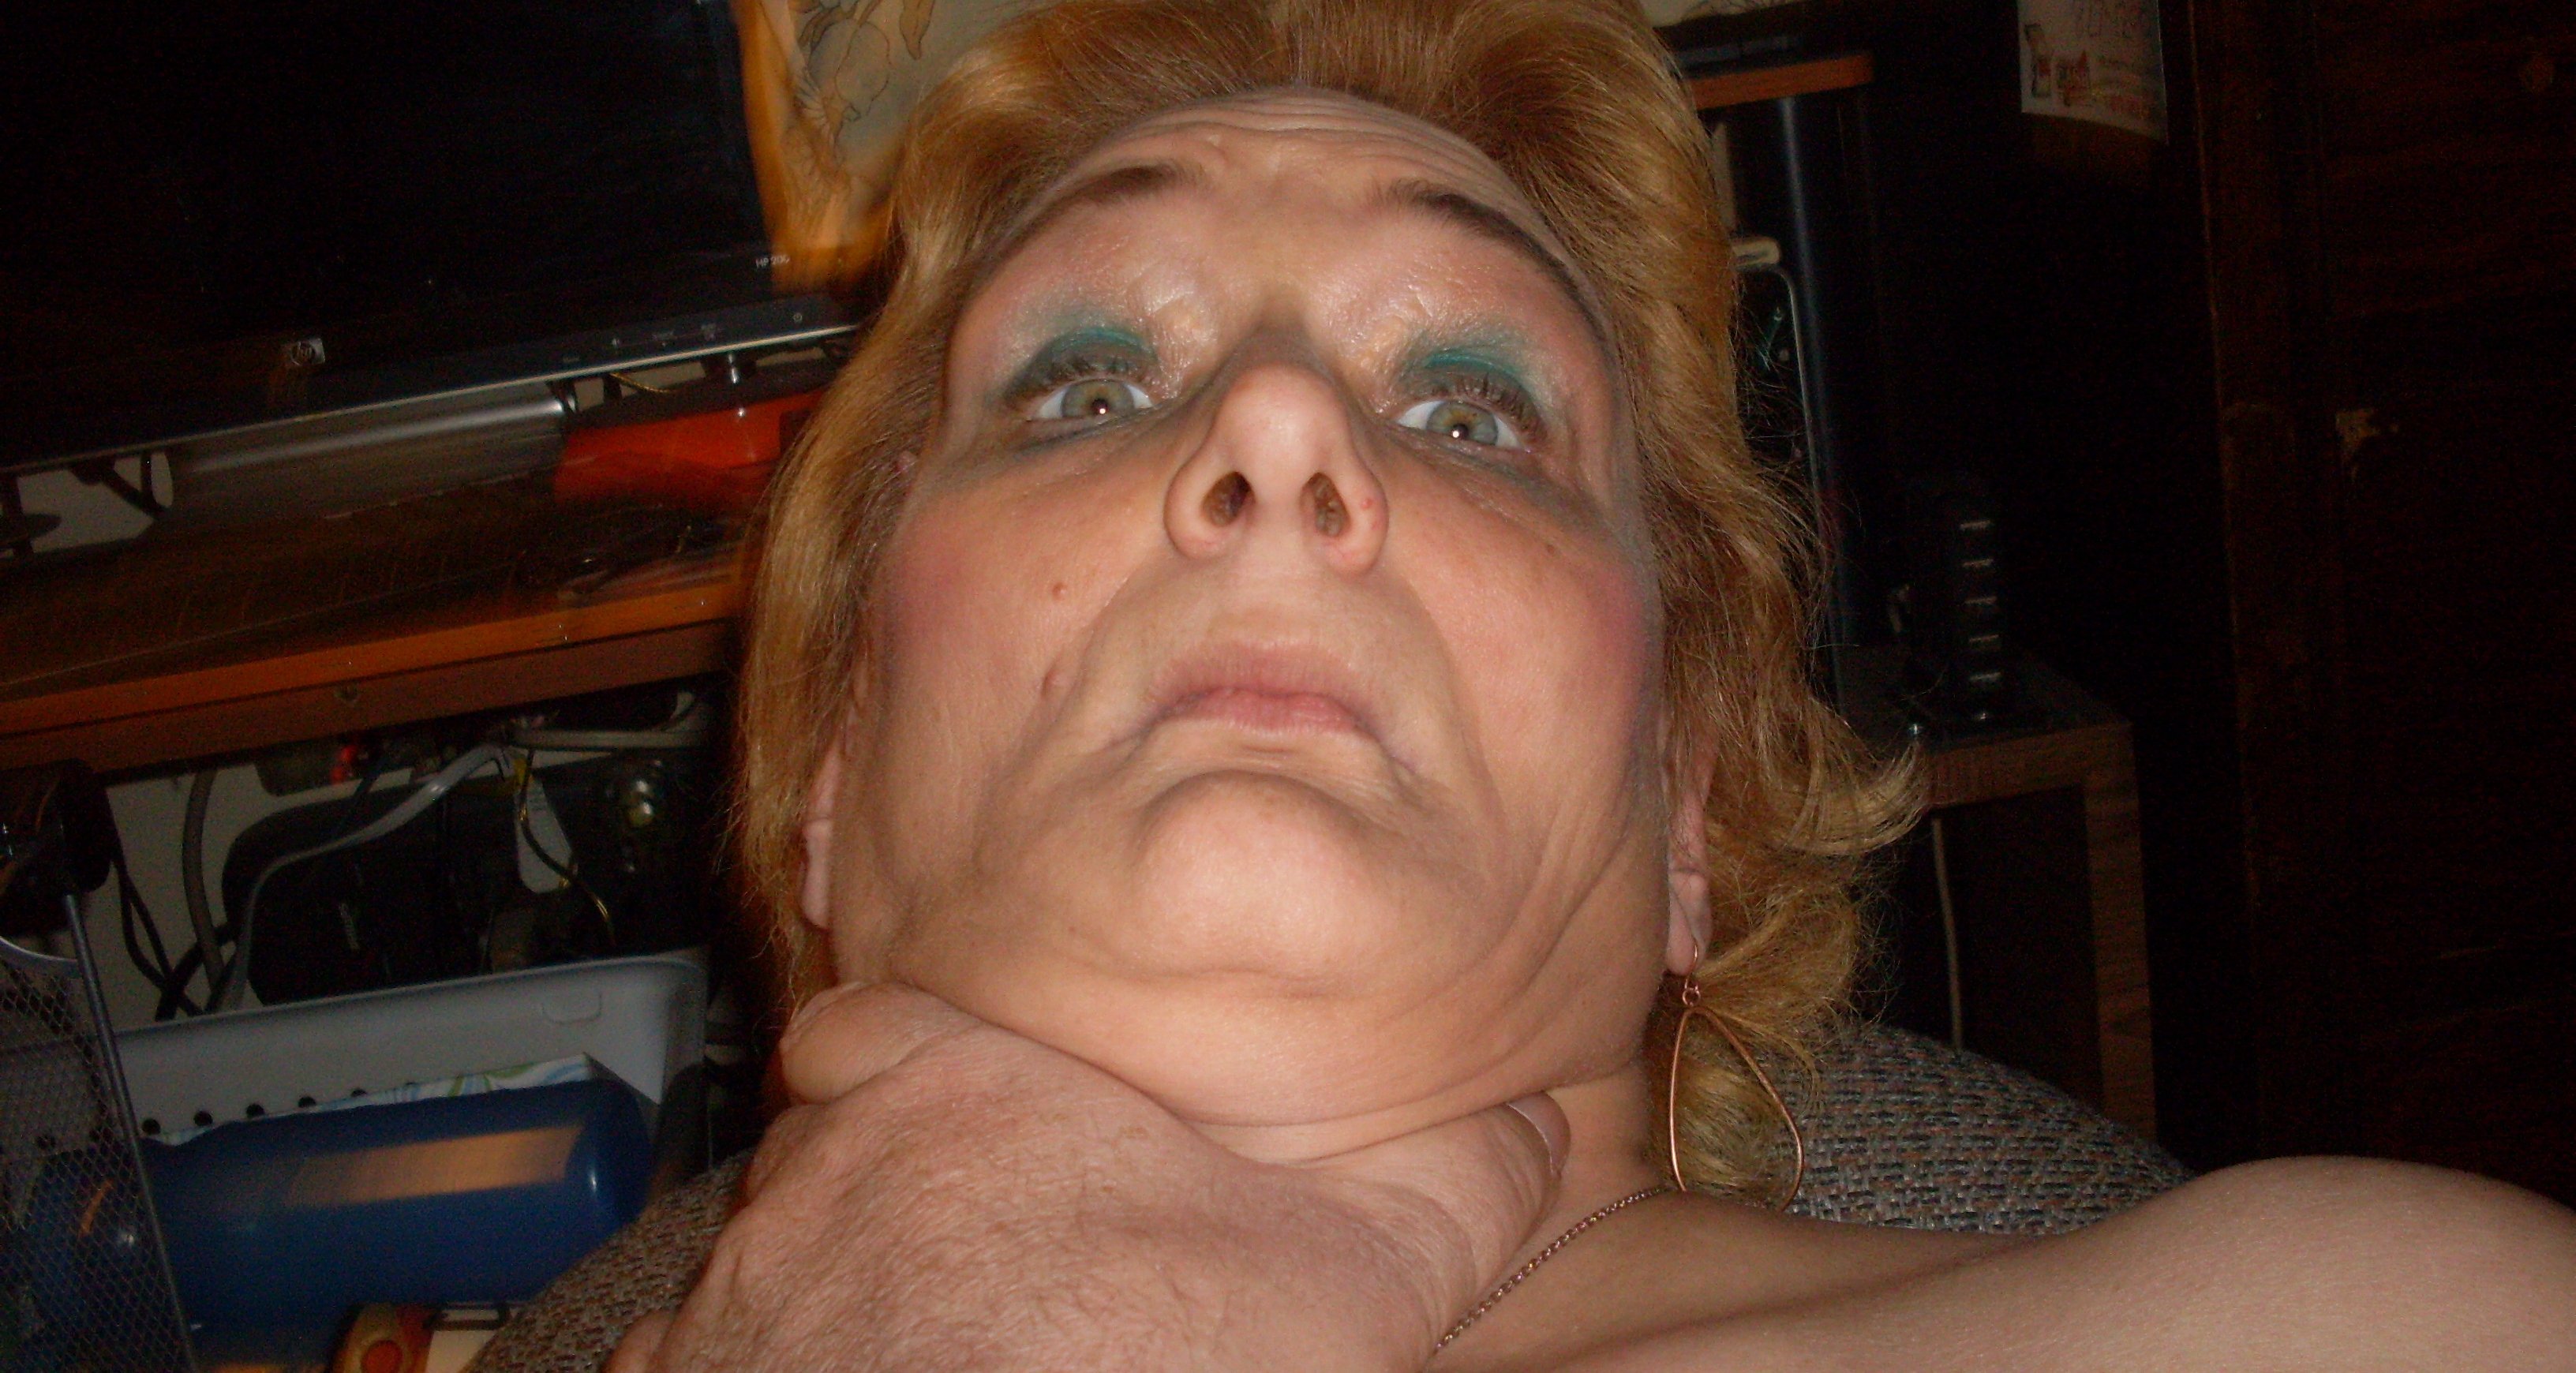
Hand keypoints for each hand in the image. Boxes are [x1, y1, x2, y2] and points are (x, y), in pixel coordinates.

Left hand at [608, 983, 1564, 1371]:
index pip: (873, 1026)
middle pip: (815, 1149)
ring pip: (760, 1269)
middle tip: (946, 1267)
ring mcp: (733, 1301)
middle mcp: (814, 1179)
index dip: (899, 1052)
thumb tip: (1534, 1123)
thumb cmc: (1139, 1355)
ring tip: (899, 1354)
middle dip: (864, 1194)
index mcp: (955, 1099)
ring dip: (815, 1303)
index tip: (931, 1087)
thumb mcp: (1350, 1269)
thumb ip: (1446, 1188)